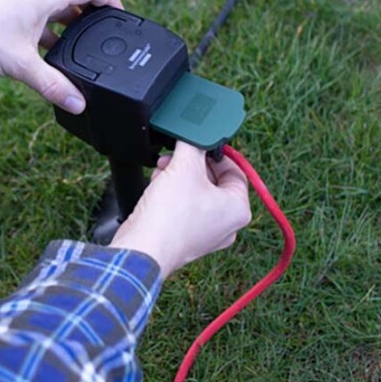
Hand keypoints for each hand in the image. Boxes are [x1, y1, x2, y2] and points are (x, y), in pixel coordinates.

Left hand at [0, 0, 122, 112]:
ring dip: (69, 22)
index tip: (123, 16)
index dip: (111, 0)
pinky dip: (50, 26)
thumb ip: (53, 85)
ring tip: (80, 47)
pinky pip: (39, 10)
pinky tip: (49, 50)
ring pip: (56, 3)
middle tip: (104, 36)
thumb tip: (78, 103)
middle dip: (92, 15)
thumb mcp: (21, 65)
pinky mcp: (8, 2)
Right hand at [111, 142, 251, 278]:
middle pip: (214, 182)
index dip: (215, 154)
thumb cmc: (170, 216)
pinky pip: (185, 209)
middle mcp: (227, 225)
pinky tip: (157, 187)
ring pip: (197, 195)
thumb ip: (193, 144)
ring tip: (162, 170)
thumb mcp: (184, 167)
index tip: (199, 145)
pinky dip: (172, 195)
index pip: (235, 171)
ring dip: (179, 178)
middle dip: (191, 165)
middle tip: (175, 156)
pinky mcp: (186, 239)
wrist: (142, 248)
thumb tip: (194, 133)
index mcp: (238, 209)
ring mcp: (206, 235)